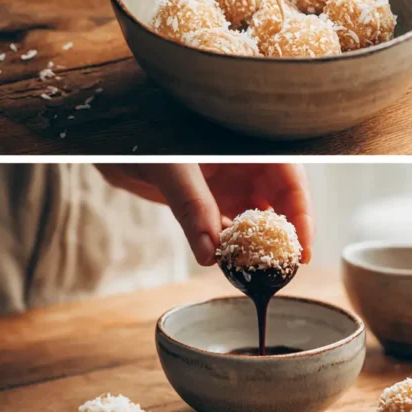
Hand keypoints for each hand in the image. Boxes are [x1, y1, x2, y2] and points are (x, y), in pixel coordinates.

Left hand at [97, 164, 314, 265]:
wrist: (109, 144)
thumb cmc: (141, 139)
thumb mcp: (169, 167)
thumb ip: (191, 205)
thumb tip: (209, 254)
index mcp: (247, 145)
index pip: (291, 179)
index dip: (302, 216)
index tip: (300, 252)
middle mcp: (244, 164)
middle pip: (280, 202)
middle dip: (281, 236)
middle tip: (280, 270)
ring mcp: (227, 183)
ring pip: (253, 218)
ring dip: (253, 244)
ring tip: (253, 271)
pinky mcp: (207, 200)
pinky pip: (227, 226)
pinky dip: (229, 245)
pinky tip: (225, 262)